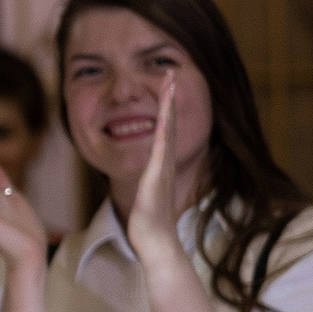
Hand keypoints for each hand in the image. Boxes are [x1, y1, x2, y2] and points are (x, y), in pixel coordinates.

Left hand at [127, 72, 186, 264]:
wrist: (155, 241)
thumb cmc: (148, 220)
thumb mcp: (144, 191)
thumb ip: (144, 179)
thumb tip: (140, 174)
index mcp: (160, 162)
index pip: (164, 127)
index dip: (165, 104)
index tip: (166, 82)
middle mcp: (164, 161)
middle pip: (170, 121)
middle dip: (170, 95)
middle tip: (172, 70)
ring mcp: (162, 167)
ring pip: (168, 128)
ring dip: (169, 104)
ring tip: (170, 81)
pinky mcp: (157, 177)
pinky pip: (161, 148)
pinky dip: (164, 129)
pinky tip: (164, 115)